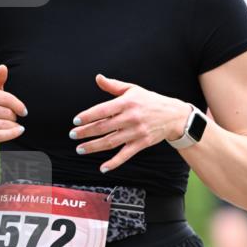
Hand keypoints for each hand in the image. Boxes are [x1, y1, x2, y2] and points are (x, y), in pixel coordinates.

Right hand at [0, 64, 26, 150]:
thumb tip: (3, 67)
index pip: (6, 98)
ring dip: (13, 126)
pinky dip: (11, 134)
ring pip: (3, 125)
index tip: (24, 111)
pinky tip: (19, 131)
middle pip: (6, 113)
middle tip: (13, 119)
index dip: (19, 105)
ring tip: (14, 126)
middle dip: (14, 117)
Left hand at [70, 73, 191, 172]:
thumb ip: (114, 86)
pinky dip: (114, 162)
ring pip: (110, 142)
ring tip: (80, 149)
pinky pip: (125, 155)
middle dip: (86, 132)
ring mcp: (136, 132)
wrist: (173, 115)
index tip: (76, 121)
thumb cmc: (150, 101)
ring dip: (93, 146)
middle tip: (73, 135)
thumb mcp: (133, 89)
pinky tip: (103, 168)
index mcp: (127, 102)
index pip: (102, 110)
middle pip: (103, 127)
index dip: (88, 116)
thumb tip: (98, 78)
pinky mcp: (141, 143)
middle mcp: (131, 118)